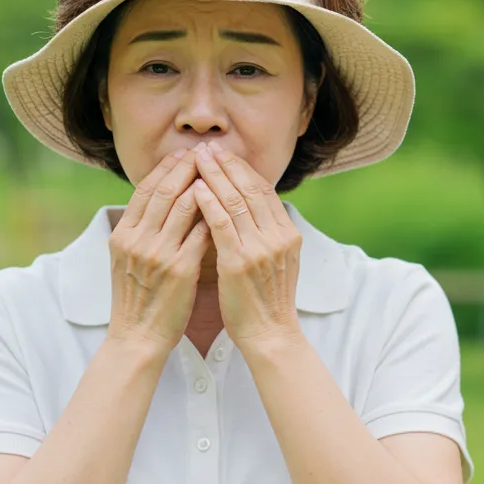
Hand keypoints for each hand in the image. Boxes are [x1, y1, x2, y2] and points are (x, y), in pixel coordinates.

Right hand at [107, 149, 209, 352]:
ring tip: (220, 170)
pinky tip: (229, 204)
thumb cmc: (138, 297)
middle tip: (205, 151)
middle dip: (186, 167)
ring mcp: (157, 254)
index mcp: (122, 235)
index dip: (165, 169)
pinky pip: (201, 233)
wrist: (138, 336)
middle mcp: (136, 240)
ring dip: (204, 184)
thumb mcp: (129, 258)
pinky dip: (215, 215)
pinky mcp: (179, 269)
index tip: (183, 153)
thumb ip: (141, 229)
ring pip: (184, 207)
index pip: (145, 190)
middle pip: (164, 191)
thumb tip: (162, 199)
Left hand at [191, 141, 302, 344]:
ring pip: (235, 200)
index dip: (242, 169)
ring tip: (197, 159)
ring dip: (214, 176)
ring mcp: (260, 248)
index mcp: (288, 234)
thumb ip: (268, 234)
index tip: (224, 154)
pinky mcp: (240, 262)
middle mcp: (278, 236)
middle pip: (250, 188)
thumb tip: (250, 208)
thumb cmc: (267, 302)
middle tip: (207, 148)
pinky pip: (222, 224)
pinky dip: (209, 203)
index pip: (264, 190)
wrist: (271, 335)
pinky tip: (195, 188)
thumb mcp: (278, 261)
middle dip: (227, 165)